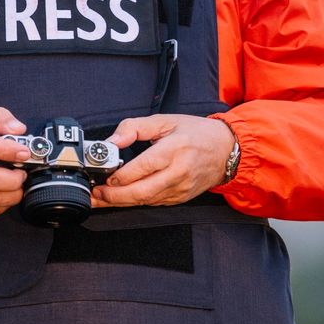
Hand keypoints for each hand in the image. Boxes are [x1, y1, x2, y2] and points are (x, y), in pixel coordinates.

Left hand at [91, 114, 235, 207]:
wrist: (226, 151)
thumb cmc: (196, 133)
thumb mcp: (165, 120)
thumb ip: (134, 127)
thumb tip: (112, 141)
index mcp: (175, 149)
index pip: (145, 166)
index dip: (123, 175)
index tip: (105, 176)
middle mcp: (179, 172)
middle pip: (143, 191)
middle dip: (115, 196)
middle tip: (96, 193)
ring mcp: (181, 188)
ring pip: (146, 201)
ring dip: (121, 202)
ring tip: (100, 199)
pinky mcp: (180, 198)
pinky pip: (154, 203)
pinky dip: (135, 202)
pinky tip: (120, 200)